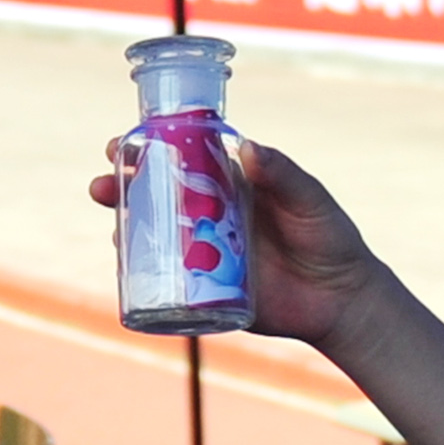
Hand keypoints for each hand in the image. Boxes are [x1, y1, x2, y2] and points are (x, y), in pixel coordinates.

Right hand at [86, 135, 383, 349]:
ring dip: (124, 232)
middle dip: (120, 190)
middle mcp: (209, 216)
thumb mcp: (310, 200)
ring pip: (152, 239)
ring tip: (115, 231)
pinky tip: (128, 271)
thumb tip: (246, 146)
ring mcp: (203, 253)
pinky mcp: (206, 291)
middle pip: (153, 198)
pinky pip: (166, 284)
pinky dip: (141, 277)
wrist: (341, 300)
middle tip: (102, 186)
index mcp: (229, 184)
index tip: (120, 144)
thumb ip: (282, 174)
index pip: (179, 159)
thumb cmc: (329, 238)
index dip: (146, 150)